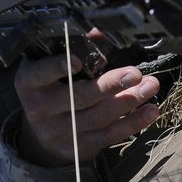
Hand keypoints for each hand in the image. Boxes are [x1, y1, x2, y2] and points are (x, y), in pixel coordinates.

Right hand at [14, 53, 160, 167]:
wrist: (40, 134)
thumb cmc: (50, 89)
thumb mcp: (51, 67)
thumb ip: (75, 48)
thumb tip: (98, 33)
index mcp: (31, 84)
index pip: (42, 74)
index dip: (58, 67)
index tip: (77, 60)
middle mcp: (41, 110)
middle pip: (79, 97)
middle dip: (110, 84)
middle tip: (135, 74)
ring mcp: (59, 132)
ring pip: (98, 117)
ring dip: (128, 101)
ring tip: (150, 86)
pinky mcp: (78, 148)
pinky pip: (108, 135)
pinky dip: (132, 123)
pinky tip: (149, 111)